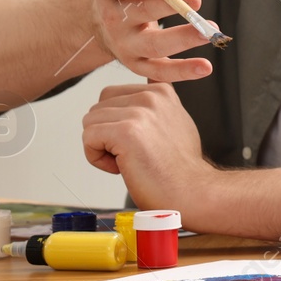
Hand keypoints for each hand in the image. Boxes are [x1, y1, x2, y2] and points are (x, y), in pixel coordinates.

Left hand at [83, 81, 215, 209]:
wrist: (191, 191)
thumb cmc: (179, 168)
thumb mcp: (174, 121)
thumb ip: (156, 105)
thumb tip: (146, 89)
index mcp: (161, 91)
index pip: (111, 95)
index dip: (116, 122)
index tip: (139, 141)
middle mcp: (151, 96)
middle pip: (97, 108)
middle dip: (105, 133)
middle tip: (132, 154)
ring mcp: (139, 112)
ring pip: (90, 122)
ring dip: (101, 146)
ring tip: (128, 160)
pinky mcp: (126, 131)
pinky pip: (88, 137)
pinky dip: (96, 157)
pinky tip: (120, 166)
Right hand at [89, 0, 214, 81]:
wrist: (104, 15)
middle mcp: (115, 18)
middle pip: (141, 14)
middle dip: (168, 8)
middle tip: (196, 0)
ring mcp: (126, 44)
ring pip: (153, 47)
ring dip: (181, 40)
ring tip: (210, 31)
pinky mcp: (139, 64)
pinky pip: (159, 72)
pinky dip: (182, 73)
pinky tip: (207, 68)